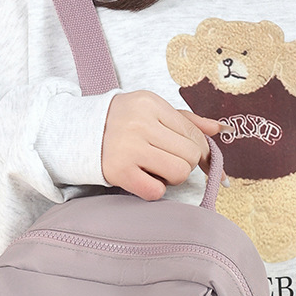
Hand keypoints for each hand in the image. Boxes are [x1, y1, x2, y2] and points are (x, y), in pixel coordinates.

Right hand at [101, 91, 226, 199]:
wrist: (76, 133)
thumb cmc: (120, 123)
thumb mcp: (151, 110)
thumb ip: (186, 120)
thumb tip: (220, 130)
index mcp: (151, 104)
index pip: (193, 133)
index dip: (200, 150)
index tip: (193, 157)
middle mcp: (141, 123)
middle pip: (190, 155)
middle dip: (184, 163)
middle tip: (165, 160)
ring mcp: (129, 148)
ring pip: (179, 173)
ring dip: (172, 177)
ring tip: (155, 169)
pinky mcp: (119, 172)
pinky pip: (156, 191)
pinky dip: (154, 189)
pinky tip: (142, 179)